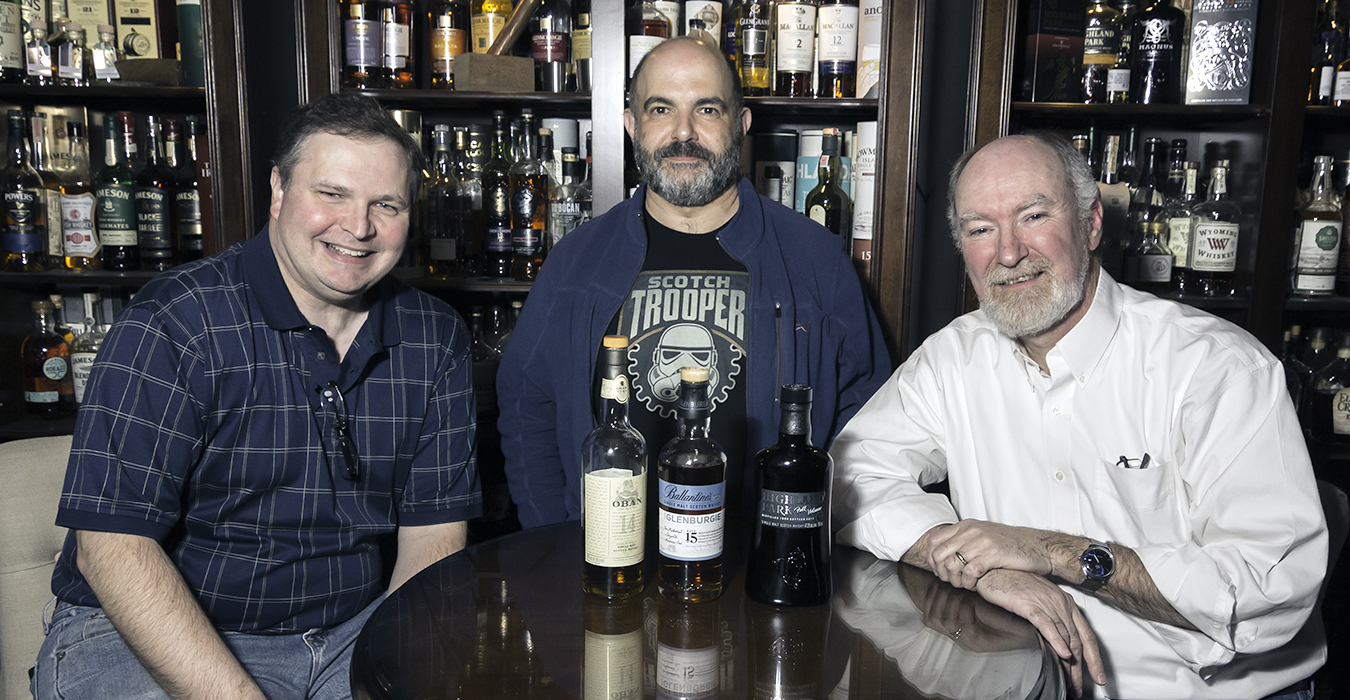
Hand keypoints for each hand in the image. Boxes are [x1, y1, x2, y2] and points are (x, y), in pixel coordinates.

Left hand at [927, 520, 1076, 588]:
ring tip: (965, 584)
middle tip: (952, 581)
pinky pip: (970, 572)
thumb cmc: (1013, 545)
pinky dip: (969, 583)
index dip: (932, 559)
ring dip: (956, 580)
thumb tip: (944, 555)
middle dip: (942, 573)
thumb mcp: (984, 536)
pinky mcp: (993, 554)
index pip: (934, 541)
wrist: (1039, 546)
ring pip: (952, 564)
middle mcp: (971, 531)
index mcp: (967, 526)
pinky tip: (976, 585)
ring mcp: (982, 541)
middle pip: (939, 554)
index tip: (940, 571)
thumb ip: (965, 541)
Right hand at [973, 568, 1106, 697]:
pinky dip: (1057, 641)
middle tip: (1079, 687)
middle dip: (1082, 668)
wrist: (994, 568)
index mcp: (1065, 602)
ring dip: (1070, 663)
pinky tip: (1062, 654)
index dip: (1093, 657)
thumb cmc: (1012, 582)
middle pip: (1078, 641)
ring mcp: (1047, 603)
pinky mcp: (1030, 605)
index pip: (1086, 634)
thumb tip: (1056, 642)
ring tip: (1070, 681)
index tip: (1097, 675)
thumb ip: (1051, 619)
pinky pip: (1048, 626)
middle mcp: (1061, 603)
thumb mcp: (1038, 600)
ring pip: (1065, 637)